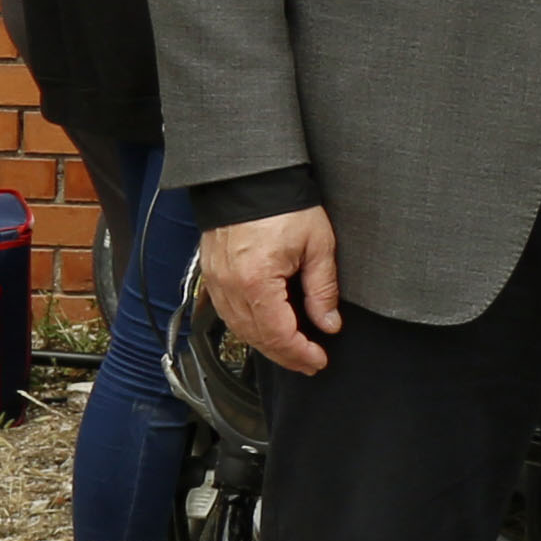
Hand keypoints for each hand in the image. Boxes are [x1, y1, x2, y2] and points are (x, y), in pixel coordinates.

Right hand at [201, 208, 344, 375]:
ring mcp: (216, 282)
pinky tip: (265, 330)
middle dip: (285, 355)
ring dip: (266, 345)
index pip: (279, 334)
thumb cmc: (284, 205)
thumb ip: (322, 289)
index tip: (319, 361)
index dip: (300, 353)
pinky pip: (228, 313)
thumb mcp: (317, 246)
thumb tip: (329, 323)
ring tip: (291, 351)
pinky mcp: (212, 275)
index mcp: (256, 282)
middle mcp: (230, 287)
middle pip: (257, 338)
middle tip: (309, 363)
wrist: (249, 177)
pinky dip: (248, 327)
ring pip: (240, 329)